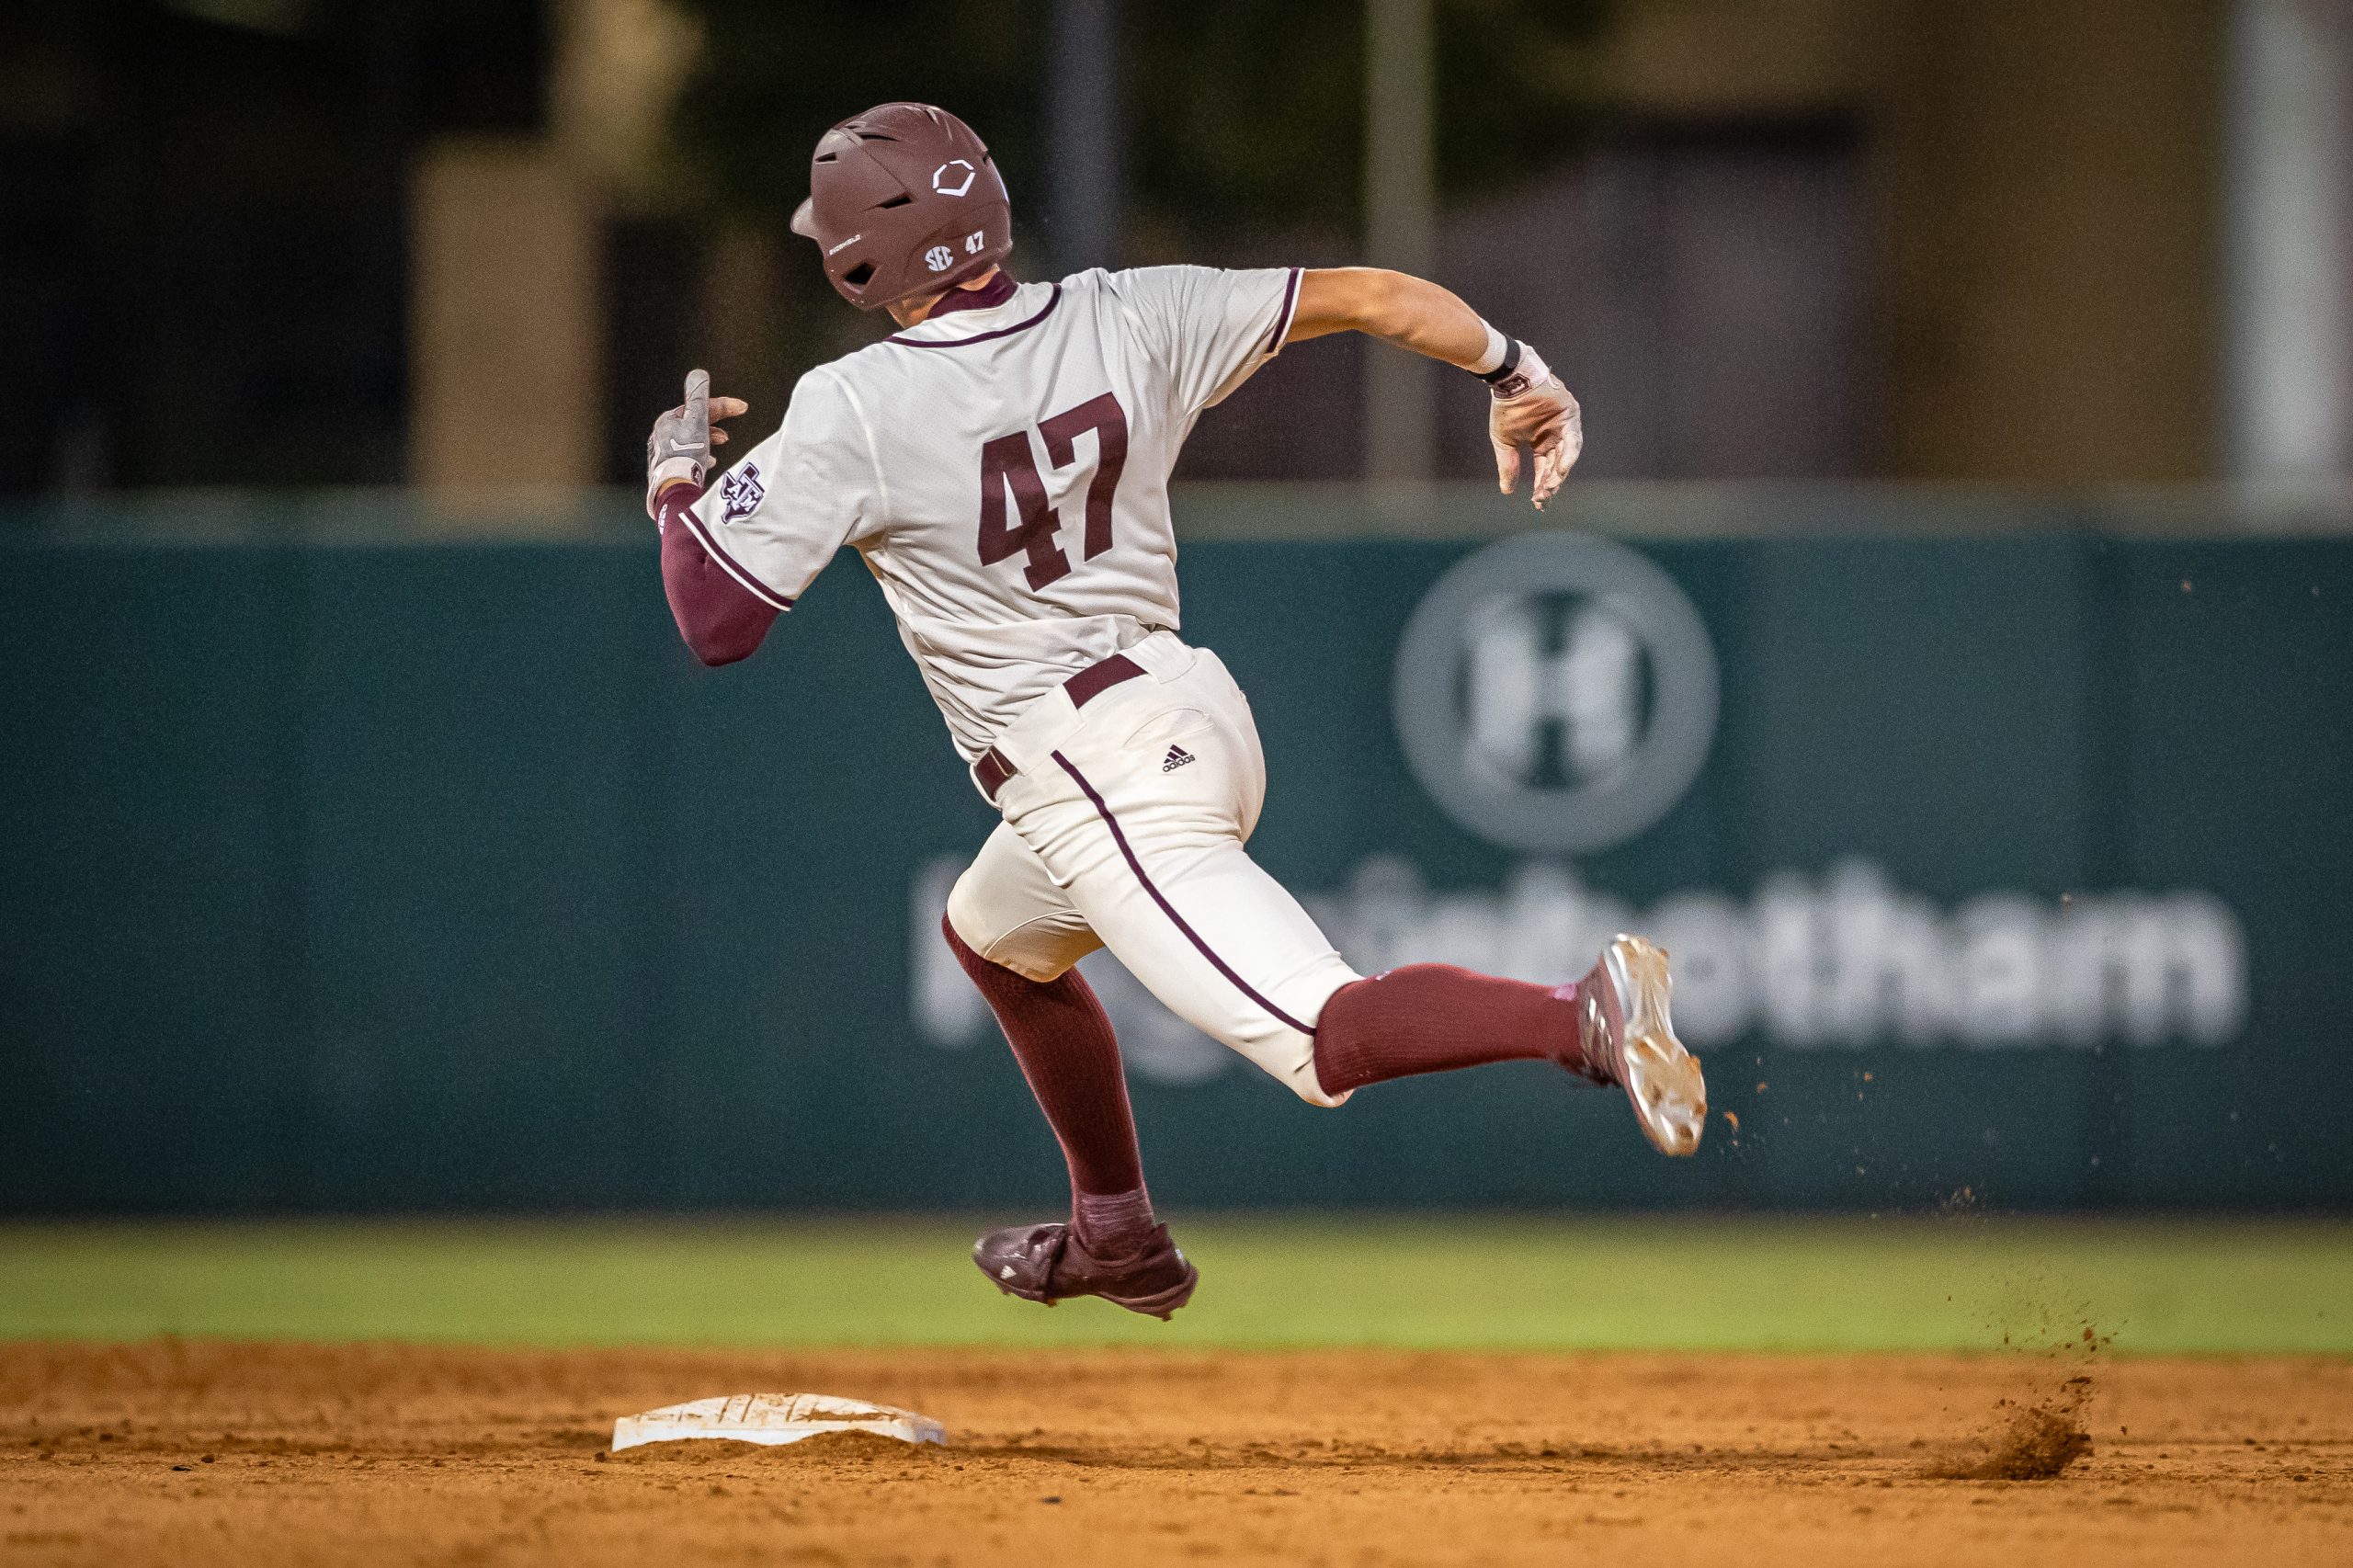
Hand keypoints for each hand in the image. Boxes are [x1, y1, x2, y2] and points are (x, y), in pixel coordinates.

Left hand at [645, 369, 749, 515]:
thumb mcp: (697, 420)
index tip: (743, 407)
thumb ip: (699, 396)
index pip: (698, 408)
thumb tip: (699, 373)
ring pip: (689, 442)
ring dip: (707, 441)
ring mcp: (662, 455)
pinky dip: (700, 457)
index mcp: (668, 421)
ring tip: (720, 446)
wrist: (675, 487)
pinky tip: (707, 463)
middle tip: (728, 435)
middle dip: (714, 425)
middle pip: (692, 425)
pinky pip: (686, 458)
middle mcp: (661, 436)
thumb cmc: (687, 453)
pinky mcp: (667, 472)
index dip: (723, 406)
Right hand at [1487, 346, 1581, 509]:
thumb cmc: (1505, 408)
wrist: (1509, 382)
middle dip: (1550, 482)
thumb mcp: (1505, 442)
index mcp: (1540, 442)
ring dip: (1560, 472)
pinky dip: (1568, 454)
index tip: (1537, 503)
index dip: (1540, 485)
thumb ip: (1508, 465)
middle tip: (1543, 498)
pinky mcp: (1571, 414)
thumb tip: (1507, 491)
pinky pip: (1573, 438)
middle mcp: (1555, 435)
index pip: (1543, 468)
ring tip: (1551, 486)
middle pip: (1556, 465)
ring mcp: (1564, 425)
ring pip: (1567, 454)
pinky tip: (1561, 469)